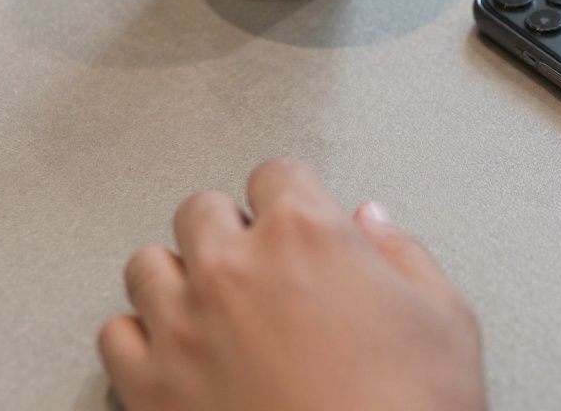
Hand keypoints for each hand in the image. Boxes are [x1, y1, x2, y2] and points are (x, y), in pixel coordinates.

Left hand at [98, 159, 484, 410]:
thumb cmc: (414, 407)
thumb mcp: (446, 318)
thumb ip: (404, 255)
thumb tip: (373, 223)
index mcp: (307, 235)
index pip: (276, 173)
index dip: (293, 195)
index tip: (299, 216)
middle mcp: (233, 268)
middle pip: (199, 210)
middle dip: (229, 228)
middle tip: (261, 263)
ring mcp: (182, 327)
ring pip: (146, 265)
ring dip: (179, 276)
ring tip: (213, 304)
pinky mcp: (150, 387)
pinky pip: (115, 335)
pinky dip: (141, 337)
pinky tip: (177, 351)